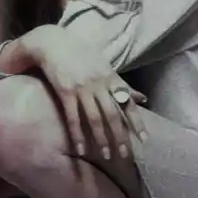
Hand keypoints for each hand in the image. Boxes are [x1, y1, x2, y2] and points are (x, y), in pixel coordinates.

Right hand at [21, 25, 147, 159]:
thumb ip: (122, 84)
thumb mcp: (104, 66)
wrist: (52, 42)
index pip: (127, 102)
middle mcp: (99, 84)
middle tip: (125, 155)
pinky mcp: (66, 92)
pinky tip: (80, 149)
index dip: (136, 121)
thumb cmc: (80, 54)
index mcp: (110, 77)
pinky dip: (77, 134)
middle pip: (113, 114)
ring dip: (101, 139)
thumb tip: (143, 98)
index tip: (144, 139)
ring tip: (106, 155)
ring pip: (95, 118)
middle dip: (120, 136)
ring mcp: (82, 88)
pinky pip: (73, 117)